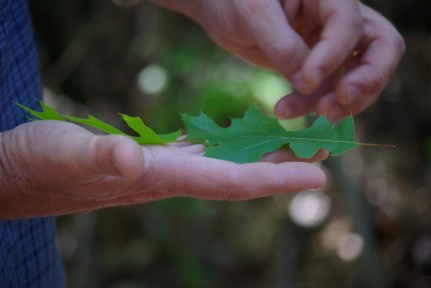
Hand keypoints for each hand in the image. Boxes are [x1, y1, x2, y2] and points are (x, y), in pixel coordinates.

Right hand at [0, 121, 325, 218]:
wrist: (22, 173)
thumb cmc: (41, 164)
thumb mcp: (66, 153)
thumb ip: (100, 156)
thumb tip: (132, 157)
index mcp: (159, 177)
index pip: (229, 182)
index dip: (274, 180)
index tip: (317, 178)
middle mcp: (170, 177)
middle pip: (239, 176)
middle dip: (283, 169)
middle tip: (324, 155)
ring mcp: (164, 169)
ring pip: (226, 164)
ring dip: (263, 156)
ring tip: (298, 143)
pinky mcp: (154, 158)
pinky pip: (205, 153)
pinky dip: (231, 146)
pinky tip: (243, 137)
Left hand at [156, 0, 404, 120]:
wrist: (219, 10)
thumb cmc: (233, 0)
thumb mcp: (254, 14)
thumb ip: (282, 45)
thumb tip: (307, 83)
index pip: (349, 25)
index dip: (333, 56)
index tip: (305, 80)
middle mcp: (337, 18)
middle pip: (381, 48)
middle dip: (366, 80)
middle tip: (340, 102)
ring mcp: (328, 44)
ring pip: (358, 75)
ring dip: (340, 101)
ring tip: (314, 117)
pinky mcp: (315, 67)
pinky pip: (327, 90)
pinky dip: (313, 105)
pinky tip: (287, 112)